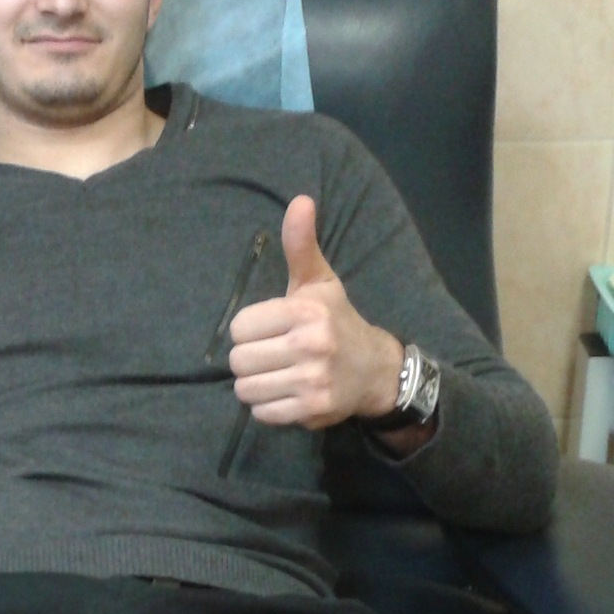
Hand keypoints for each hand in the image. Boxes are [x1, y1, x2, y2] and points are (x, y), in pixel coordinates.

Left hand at [228, 196, 403, 429]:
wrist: (374, 370)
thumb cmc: (337, 321)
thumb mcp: (319, 282)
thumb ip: (300, 245)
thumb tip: (300, 200)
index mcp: (305, 311)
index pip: (240, 327)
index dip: (250, 330)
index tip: (270, 331)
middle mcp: (310, 345)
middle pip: (239, 360)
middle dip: (250, 360)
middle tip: (271, 356)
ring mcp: (312, 381)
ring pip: (246, 389)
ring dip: (255, 385)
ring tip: (276, 375)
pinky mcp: (312, 410)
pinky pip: (262, 413)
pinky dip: (268, 407)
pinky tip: (286, 393)